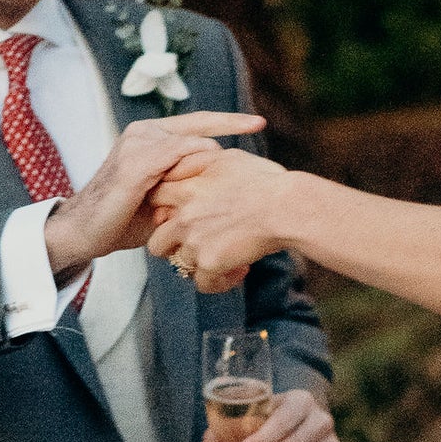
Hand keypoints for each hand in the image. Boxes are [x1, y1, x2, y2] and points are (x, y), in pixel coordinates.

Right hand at [44, 113, 263, 279]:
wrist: (87, 231)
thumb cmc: (125, 217)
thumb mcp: (166, 197)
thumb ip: (190, 184)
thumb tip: (229, 189)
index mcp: (151, 138)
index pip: (195, 124)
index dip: (227, 121)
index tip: (257, 121)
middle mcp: (143, 133)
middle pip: (197, 125)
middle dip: (229, 124)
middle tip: (258, 124)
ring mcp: (137, 144)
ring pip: (189, 140)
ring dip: (214, 154)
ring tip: (238, 166)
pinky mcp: (134, 163)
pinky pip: (174, 154)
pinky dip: (195, 158)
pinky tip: (214, 162)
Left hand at [146, 143, 290, 292]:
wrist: (286, 206)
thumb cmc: (264, 180)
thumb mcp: (226, 158)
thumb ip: (197, 161)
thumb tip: (181, 164)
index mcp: (186, 189)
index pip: (155, 200)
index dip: (165, 209)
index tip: (181, 214)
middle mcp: (184, 217)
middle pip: (157, 241)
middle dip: (173, 245)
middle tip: (196, 244)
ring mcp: (194, 242)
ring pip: (178, 264)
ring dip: (198, 263)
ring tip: (224, 257)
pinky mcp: (210, 263)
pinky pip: (203, 283)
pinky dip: (219, 281)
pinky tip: (239, 270)